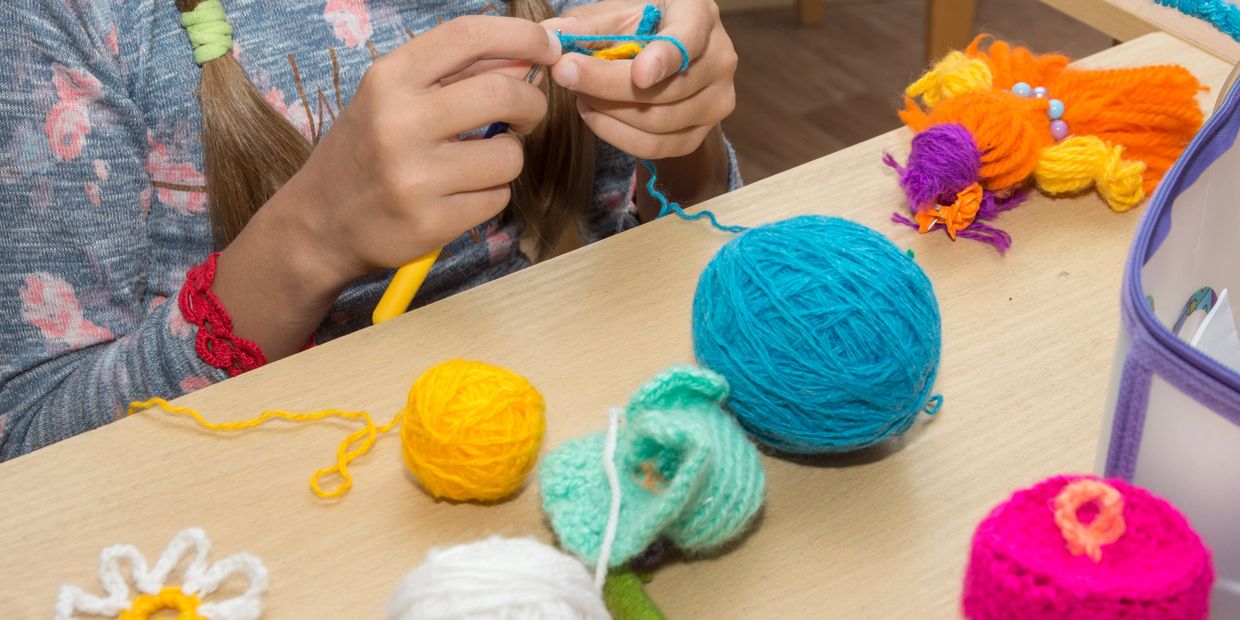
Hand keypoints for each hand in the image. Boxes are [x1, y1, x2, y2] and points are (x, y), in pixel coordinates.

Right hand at [272, 16, 561, 283]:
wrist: (319, 223)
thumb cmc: (365, 151)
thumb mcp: (390, 98)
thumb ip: (451, 75)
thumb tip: (524, 58)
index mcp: (389, 80)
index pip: (467, 36)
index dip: (521, 35)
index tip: (549, 45)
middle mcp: (398, 123)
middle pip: (503, 93)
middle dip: (532, 104)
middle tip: (528, 115)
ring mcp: (414, 177)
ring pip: (509, 156)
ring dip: (508, 158)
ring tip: (479, 163)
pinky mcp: (430, 223)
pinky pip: (496, 199)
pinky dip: (490, 195)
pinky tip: (460, 195)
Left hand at [544, 0, 737, 158]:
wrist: (669, 54)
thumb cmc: (643, 26)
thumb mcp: (617, 13)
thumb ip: (587, 25)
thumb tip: (550, 37)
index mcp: (700, 15)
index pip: (689, 41)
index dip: (665, 60)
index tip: (639, 73)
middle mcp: (720, 59)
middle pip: (666, 90)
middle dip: (607, 86)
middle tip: (565, 73)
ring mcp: (716, 101)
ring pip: (658, 123)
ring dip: (608, 113)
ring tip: (579, 94)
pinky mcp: (700, 134)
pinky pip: (656, 147)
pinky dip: (617, 135)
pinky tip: (595, 115)